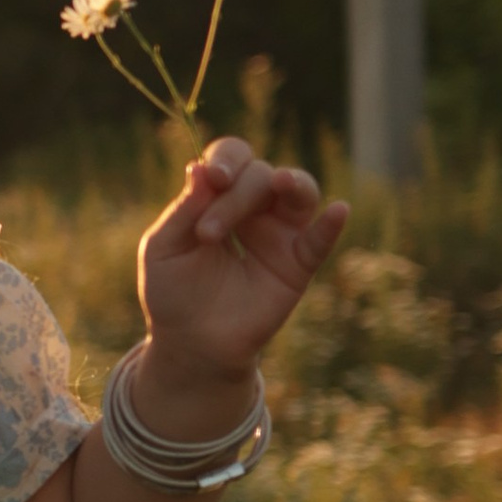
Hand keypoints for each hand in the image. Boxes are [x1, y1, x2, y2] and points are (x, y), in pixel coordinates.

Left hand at [136, 138, 347, 394]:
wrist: (191, 343)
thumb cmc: (172, 292)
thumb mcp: (164, 248)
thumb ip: (183, 211)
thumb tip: (201, 169)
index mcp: (218, 196)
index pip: (232, 158)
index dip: (227, 159)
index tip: (214, 177)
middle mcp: (254, 208)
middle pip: (260, 175)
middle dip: (236, 197)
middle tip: (208, 234)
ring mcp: (279, 235)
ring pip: (301, 192)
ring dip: (294, 182)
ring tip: (282, 182)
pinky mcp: (297, 266)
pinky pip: (320, 241)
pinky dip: (330, 225)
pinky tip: (338, 211)